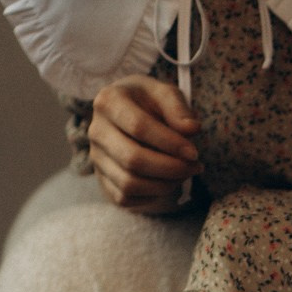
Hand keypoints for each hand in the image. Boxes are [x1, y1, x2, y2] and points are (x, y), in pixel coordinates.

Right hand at [87, 75, 200, 211]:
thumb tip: (192, 129)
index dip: (170, 143)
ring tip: (184, 175)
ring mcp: (96, 158)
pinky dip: (151, 197)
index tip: (194, 153)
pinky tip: (167, 183)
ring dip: (163, 185)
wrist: (129, 113)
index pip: (139, 127)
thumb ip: (178, 108)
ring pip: (128, 184)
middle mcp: (96, 131)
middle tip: (195, 167)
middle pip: (132, 159)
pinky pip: (124, 198)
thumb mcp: (164, 93)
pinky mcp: (101, 179)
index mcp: (108, 101)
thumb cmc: (150, 102)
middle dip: (170, 168)